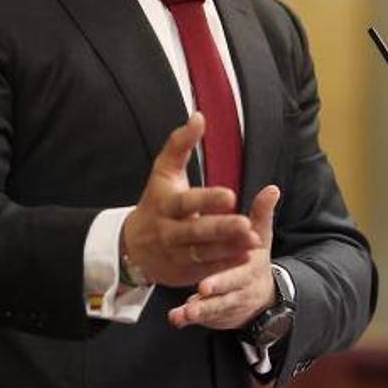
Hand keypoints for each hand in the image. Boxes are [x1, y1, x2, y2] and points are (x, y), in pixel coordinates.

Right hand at [120, 113, 261, 287]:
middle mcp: (168, 231)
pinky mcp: (183, 272)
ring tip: (253, 242)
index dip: (207, 199)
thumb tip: (199, 116)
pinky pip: (205, 269)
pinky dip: (225, 265)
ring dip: (228, 249)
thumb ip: (181, 145)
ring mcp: (175, 254)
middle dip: (221, 229)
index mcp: (165, 204)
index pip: (186, 202)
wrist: (133, 246)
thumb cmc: (157, 201)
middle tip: (246, 224)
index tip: (230, 195)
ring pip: (203, 253)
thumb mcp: (164, 172)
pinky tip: (246, 256)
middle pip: (196, 231)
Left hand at [169, 184, 279, 329]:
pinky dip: (189, 318)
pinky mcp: (216, 315)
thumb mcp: (261, 236)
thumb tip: (272, 188)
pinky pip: (205, 318)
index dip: (225, 278)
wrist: (261, 295)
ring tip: (183, 313)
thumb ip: (262, 213)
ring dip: (199, 311)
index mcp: (250, 268)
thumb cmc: (254, 259)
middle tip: (199, 292)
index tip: (206, 283)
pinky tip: (176, 318)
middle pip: (227, 293)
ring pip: (214, 309)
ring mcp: (228, 303)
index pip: (239, 272)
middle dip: (213, 296)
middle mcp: (240, 288)